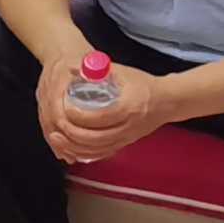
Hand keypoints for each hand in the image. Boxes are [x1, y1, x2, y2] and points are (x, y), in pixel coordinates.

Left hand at [41, 58, 167, 164]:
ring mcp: (126, 138)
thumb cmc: (143, 85)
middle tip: (56, 125)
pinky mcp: (124, 145)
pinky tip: (70, 148)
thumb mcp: (122, 72)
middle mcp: (128, 127)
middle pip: (97, 138)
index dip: (81, 116)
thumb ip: (96, 70)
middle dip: (72, 134)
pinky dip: (84, 154)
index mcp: (129, 107)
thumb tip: (72, 68)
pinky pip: (101, 154)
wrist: (167, 102)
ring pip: (97, 150)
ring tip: (57, 138)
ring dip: (74, 147)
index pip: (102, 116)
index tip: (65, 109)